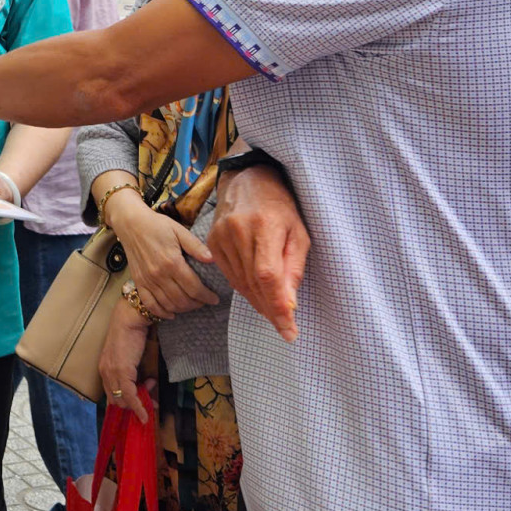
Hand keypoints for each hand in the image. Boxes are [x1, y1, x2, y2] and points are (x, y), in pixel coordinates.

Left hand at [97, 298, 152, 421]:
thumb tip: (141, 382)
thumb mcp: (127, 355)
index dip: (126, 402)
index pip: (111, 393)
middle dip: (134, 403)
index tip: (140, 404)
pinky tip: (146, 414)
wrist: (130, 319)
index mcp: (104, 368)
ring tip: (152, 389)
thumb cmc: (131, 333)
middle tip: (151, 398)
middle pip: (116, 399)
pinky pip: (130, 396)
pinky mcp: (122, 372)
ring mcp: (112, 373)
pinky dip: (138, 407)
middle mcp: (104, 372)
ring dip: (139, 403)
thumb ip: (128, 368)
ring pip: (123, 400)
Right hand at [103, 188, 219, 317]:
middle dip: (197, 304)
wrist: (131, 224)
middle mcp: (159, 275)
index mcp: (172, 262)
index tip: (215, 299)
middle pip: (182, 300)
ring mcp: (147, 281)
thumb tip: (212, 259)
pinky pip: (150, 304)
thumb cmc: (157, 225)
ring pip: (168, 304)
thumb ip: (196, 246)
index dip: (207, 296)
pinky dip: (162, 313)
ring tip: (192, 304)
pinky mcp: (139, 282)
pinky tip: (172, 313)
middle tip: (205, 301)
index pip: (194, 288)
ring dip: (183, 308)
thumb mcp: (179, 230)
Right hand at [205, 164, 309, 341]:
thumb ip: (293, 268)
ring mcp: (220, 237)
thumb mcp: (299, 232)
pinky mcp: (211, 242)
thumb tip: (288, 304)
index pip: (268, 276)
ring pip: (240, 283)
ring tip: (274, 314)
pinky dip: (244, 289)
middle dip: (271, 310)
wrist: (246, 180)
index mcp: (264, 226)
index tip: (289, 330)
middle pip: (253, 284)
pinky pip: (229, 276)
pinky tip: (257, 294)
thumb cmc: (280, 205)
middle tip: (285, 329)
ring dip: (258, 303)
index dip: (277, 306)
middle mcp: (238, 232)